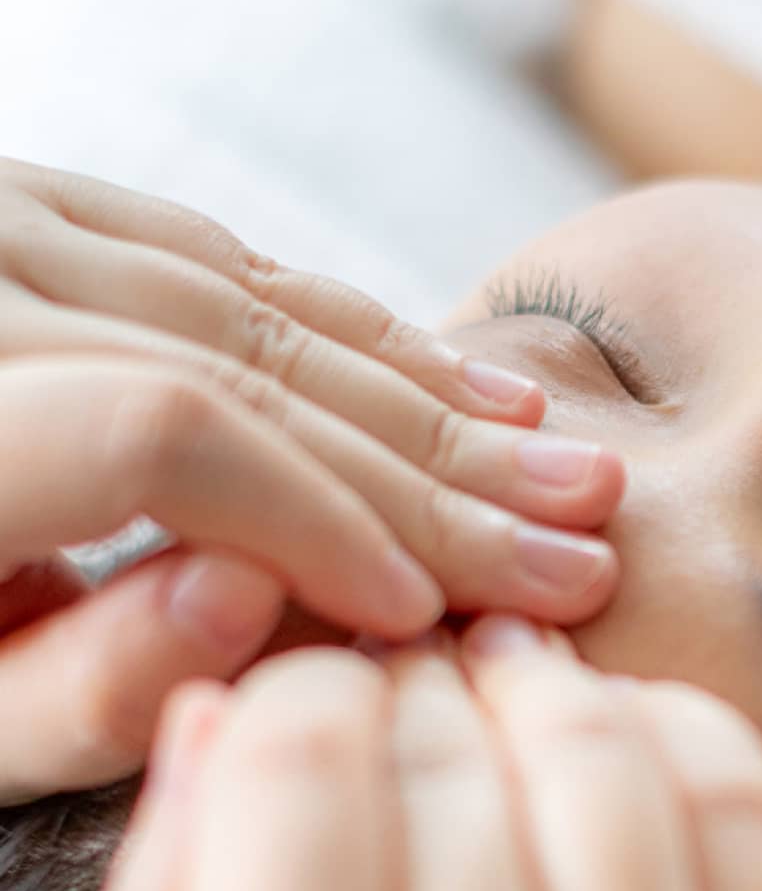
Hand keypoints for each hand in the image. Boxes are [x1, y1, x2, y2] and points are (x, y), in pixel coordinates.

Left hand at [0, 155, 624, 801]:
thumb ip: (74, 687)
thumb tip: (257, 603)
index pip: (172, 440)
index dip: (327, 527)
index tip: (431, 618)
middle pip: (239, 361)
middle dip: (426, 470)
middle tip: (577, 545)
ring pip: (248, 297)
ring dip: (420, 390)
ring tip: (555, 461)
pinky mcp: (18, 202)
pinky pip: (210, 251)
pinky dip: (342, 319)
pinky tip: (449, 374)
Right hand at [93, 619, 761, 890]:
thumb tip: (213, 720)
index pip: (290, 757)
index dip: (288, 693)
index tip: (299, 714)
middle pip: (446, 735)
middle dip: (403, 683)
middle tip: (398, 697)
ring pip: (606, 744)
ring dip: (537, 688)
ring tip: (502, 698)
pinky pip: (758, 824)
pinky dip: (686, 740)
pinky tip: (632, 750)